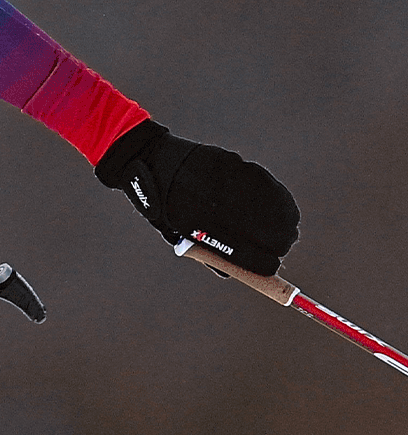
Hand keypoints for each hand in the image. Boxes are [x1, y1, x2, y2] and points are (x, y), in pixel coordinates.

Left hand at [95, 120, 298, 275]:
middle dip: (281, 244)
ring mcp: (228, 181)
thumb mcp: (177, 233)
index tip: (271, 266)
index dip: (265, 265)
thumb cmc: (163, 203)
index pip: (249, 256)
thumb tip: (237, 274)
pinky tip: (277, 206)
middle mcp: (216, 204)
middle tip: (281, 246)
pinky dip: (278, 199)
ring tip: (284, 228)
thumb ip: (208, 253)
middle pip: (271, 234)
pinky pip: (268, 185)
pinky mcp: (234, 163)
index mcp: (199, 228)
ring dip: (285, 222)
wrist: (149, 159)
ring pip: (276, 209)